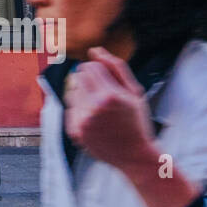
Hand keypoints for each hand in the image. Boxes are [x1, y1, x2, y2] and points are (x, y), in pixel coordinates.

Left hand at [63, 47, 156, 171]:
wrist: (134, 156)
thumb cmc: (136, 121)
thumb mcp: (134, 92)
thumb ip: (115, 67)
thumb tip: (94, 50)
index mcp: (110, 95)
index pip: (89, 67)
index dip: (98, 71)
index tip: (106, 80)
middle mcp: (94, 108)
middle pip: (78, 77)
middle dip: (89, 80)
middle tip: (102, 92)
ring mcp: (82, 121)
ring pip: (71, 91)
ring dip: (82, 94)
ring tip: (98, 106)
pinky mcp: (74, 131)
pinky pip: (69, 108)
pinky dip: (79, 109)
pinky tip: (94, 119)